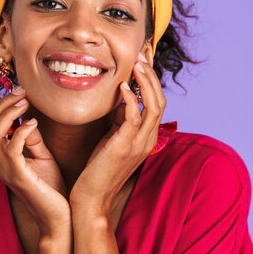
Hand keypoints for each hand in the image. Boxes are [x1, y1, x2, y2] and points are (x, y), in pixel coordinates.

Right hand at [0, 87, 70, 235]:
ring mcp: (6, 170)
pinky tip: (33, 123)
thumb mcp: (42, 158)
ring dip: (8, 113)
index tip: (21, 92)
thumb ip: (33, 140)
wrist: (59, 218)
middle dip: (2, 104)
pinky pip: (11, 148)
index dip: (2, 107)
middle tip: (21, 91)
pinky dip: (20, 132)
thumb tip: (29, 119)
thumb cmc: (52, 190)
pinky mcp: (18, 176)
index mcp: (3, 158)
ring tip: (24, 101)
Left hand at [69, 53, 166, 215]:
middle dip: (152, 75)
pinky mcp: (124, 147)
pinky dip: (130, 100)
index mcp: (146, 136)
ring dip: (145, 83)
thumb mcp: (112, 138)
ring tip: (137, 64)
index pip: (156, 102)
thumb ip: (121, 119)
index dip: (152, 79)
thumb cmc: (98, 169)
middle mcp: (148, 139)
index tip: (144, 59)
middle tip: (142, 54)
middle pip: (159, 100)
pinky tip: (121, 86)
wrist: (92, 199)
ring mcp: (138, 144)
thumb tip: (123, 96)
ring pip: (152, 106)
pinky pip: (133, 118)